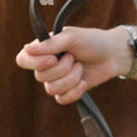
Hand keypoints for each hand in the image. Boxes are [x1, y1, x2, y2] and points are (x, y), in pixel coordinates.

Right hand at [15, 27, 130, 104]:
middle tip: (74, 57)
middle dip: (62, 68)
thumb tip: (27, 48)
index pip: (23, 59)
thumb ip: (51, 44)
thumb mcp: (72, 37)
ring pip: (51, 89)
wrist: (113, 55)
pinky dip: (75, 91)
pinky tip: (83, 82)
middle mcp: (47, 65)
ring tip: (81, 67)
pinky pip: (61, 99)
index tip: (53, 58)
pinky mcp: (68, 91)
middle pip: (40, 77)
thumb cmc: (92, 41)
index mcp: (44, 49)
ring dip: (71, 79)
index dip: (35, 63)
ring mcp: (57, 79)